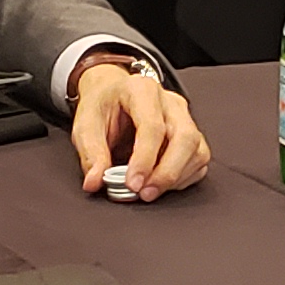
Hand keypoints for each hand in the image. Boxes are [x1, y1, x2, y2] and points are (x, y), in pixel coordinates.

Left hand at [72, 56, 206, 199]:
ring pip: (197, 150)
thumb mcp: (86, 125)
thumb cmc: (103, 106)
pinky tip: (161, 184)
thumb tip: (95, 181)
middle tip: (145, 193)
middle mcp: (170, 102)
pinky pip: (198, 161)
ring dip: (176, 178)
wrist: (112, 96)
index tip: (132, 184)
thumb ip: (91, 153)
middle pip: (185, 138)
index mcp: (142, 91)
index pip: (153, 127)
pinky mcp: (191, 136)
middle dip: (167, 173)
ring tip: (149, 191)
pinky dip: (183, 178)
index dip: (144, 160)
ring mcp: (184, 118)